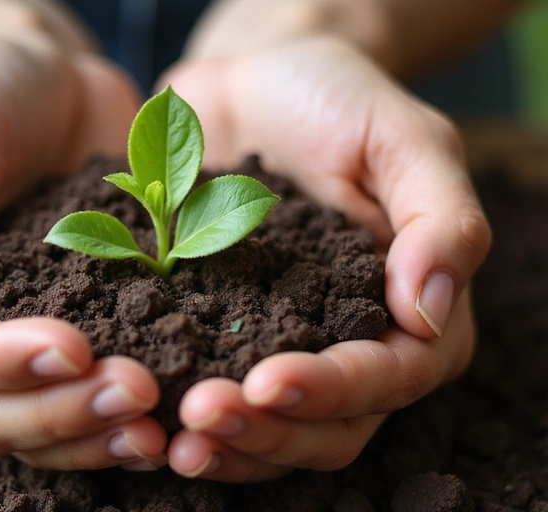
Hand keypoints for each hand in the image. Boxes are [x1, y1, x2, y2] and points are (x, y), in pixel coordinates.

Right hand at [0, 35, 167, 470]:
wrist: (56, 90)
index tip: (73, 347)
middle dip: (60, 411)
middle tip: (138, 391)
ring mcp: (9, 353)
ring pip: (37, 428)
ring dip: (95, 433)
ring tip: (158, 427)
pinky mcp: (69, 344)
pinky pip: (83, 405)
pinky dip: (118, 423)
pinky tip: (165, 425)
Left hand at [161, 37, 490, 480]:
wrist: (256, 81)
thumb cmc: (337, 99)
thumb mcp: (402, 138)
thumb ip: (439, 220)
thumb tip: (430, 313)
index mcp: (410, 311)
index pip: (387, 376)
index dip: (331, 391)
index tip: (267, 382)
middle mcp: (351, 344)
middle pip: (327, 427)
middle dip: (267, 431)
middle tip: (201, 417)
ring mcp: (284, 346)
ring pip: (272, 430)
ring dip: (227, 441)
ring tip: (174, 435)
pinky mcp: (224, 333)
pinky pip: (212, 391)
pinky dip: (186, 415)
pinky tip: (146, 413)